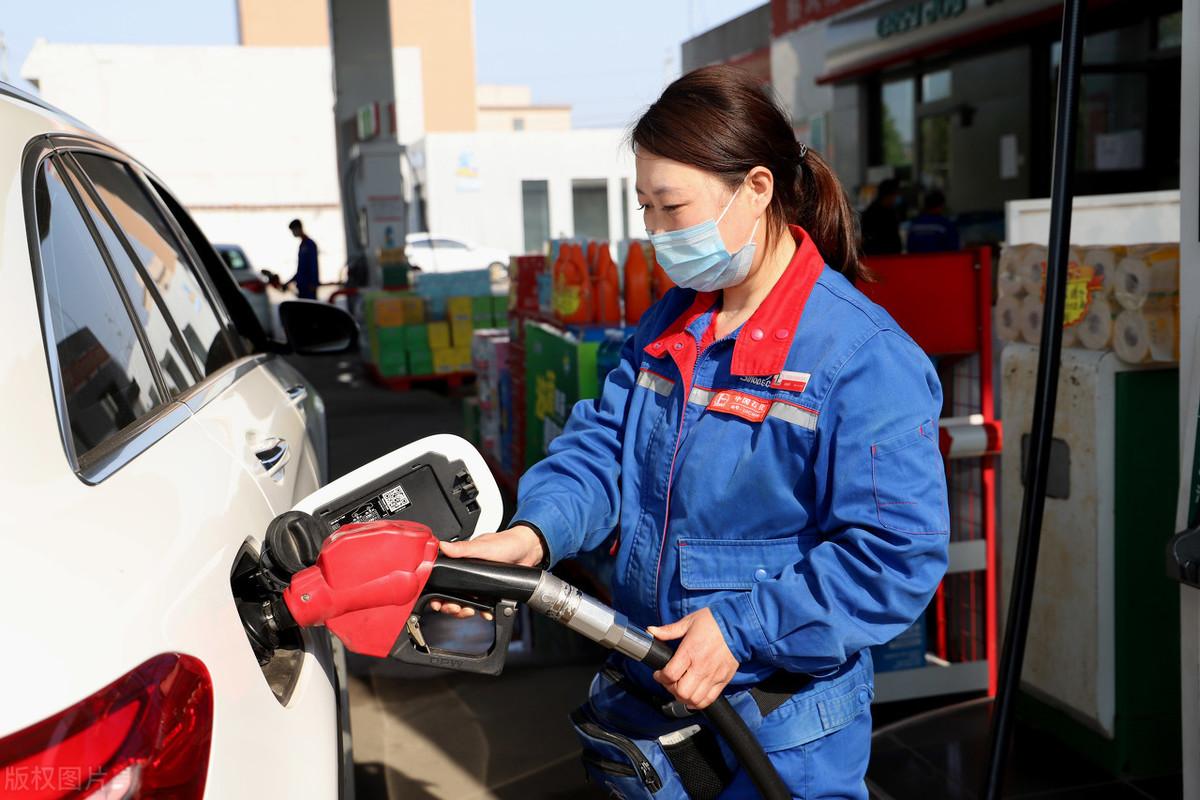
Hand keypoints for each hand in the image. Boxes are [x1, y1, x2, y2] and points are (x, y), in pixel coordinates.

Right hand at [428, 525, 545, 619]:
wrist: (528, 550)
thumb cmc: (506, 543)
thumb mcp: (482, 546)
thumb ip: (462, 549)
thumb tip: (442, 546)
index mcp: (461, 563)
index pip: (443, 581)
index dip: (438, 594)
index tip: (437, 602)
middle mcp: (468, 576)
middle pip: (451, 596)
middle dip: (450, 606)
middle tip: (455, 608)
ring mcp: (479, 585)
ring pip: (465, 604)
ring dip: (465, 611)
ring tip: (470, 610)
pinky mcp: (491, 593)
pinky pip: (484, 607)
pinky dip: (484, 612)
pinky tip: (486, 612)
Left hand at [647, 608, 738, 709]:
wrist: (738, 626)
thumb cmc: (713, 622)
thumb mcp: (688, 621)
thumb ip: (668, 630)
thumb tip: (651, 631)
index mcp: (690, 651)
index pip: (670, 674)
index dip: (660, 677)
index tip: (658, 673)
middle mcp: (701, 667)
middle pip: (681, 691)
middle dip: (670, 689)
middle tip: (669, 681)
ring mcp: (713, 676)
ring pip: (694, 699)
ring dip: (683, 697)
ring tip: (681, 688)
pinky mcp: (723, 680)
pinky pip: (709, 699)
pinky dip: (698, 703)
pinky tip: (693, 695)